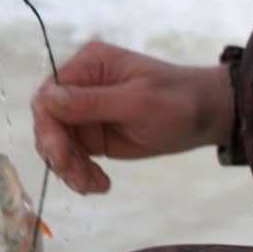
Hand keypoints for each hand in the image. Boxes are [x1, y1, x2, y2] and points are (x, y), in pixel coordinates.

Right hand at [30, 41, 234, 194]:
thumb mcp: (138, 102)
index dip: (48, 127)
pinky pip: (72, 156)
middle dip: (60, 153)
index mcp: (89, 65)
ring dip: (70, 168)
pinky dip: (80, 173)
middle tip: (80, 178)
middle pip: (48, 122)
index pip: (48, 94)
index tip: (61, 155)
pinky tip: (99, 184)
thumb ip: (92, 102)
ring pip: (57, 143)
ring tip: (94, 186)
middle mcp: (80, 85)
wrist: (206, 117)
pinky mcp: (92, 134)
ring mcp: (84, 111)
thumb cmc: (179, 101)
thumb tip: (45, 98)